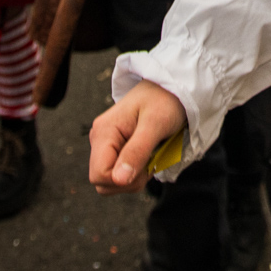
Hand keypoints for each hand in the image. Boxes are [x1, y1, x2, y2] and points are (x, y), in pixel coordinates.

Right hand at [90, 80, 186, 194]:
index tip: (146, 162)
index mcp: (104, 132)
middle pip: (104, 182)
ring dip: (135, 177)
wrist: (171, 88)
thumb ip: (137, 151)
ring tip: (151, 155)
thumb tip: (119, 180)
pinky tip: (148, 155)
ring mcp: (107, 145)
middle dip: (130, 181)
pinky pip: (121, 175)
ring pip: (112, 182)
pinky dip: (137, 172)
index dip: (123, 180)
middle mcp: (99, 139)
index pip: (99, 175)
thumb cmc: (165, 100)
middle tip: (151, 159)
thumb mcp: (155, 124)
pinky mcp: (116, 149)